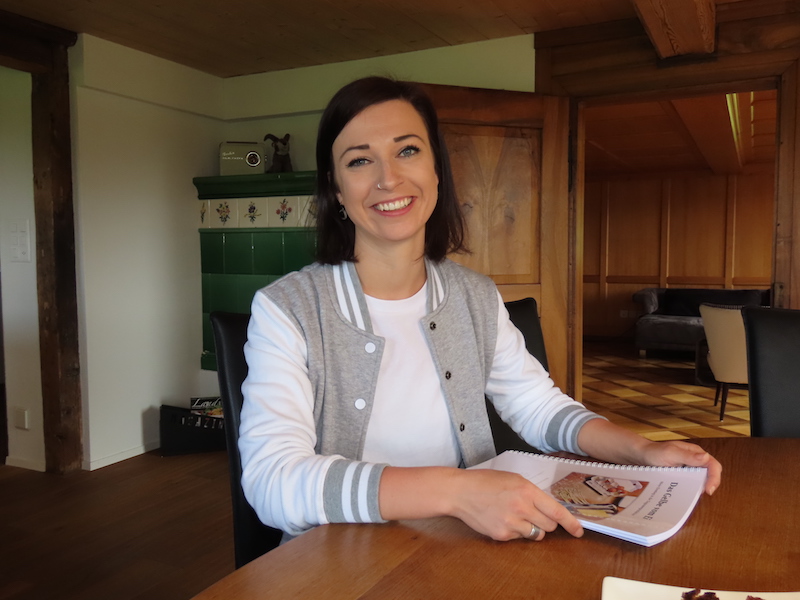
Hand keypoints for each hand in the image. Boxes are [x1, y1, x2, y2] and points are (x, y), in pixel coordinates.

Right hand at [447, 468, 584, 541]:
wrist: (461, 492)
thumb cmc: (486, 482)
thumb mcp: (514, 479)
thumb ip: (532, 493)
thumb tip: (550, 508)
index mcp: (527, 491)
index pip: (557, 511)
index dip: (571, 523)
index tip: (579, 531)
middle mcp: (521, 508)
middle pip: (549, 526)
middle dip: (546, 522)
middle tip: (533, 514)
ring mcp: (511, 523)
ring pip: (536, 534)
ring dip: (532, 528)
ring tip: (516, 516)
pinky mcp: (501, 535)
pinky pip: (519, 538)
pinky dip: (515, 531)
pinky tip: (502, 519)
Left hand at [640, 440, 721, 495]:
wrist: (641, 456)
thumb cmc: (654, 452)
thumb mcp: (670, 453)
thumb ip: (687, 456)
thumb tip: (706, 457)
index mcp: (695, 452)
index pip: (712, 464)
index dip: (714, 477)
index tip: (709, 490)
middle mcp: (695, 460)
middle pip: (711, 473)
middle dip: (710, 484)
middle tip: (704, 494)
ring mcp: (690, 469)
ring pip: (703, 480)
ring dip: (701, 487)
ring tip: (694, 496)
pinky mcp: (684, 476)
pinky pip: (692, 484)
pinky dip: (692, 489)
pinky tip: (687, 495)